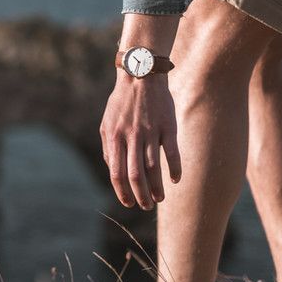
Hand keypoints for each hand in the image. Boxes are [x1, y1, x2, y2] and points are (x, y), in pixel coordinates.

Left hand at [100, 68, 181, 209]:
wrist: (140, 76)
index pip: (117, 173)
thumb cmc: (121, 104)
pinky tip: (175, 180)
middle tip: (145, 206)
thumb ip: (108, 149)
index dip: (122, 192)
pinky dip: (174, 169)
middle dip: (140, 195)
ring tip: (159, 199)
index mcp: (115, 138)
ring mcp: (150, 132)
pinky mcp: (167, 126)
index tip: (128, 203)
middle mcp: (132, 137)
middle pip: (136, 175)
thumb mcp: (106, 125)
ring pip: (153, 167)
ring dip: (157, 187)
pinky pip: (171, 152)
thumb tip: (113, 172)